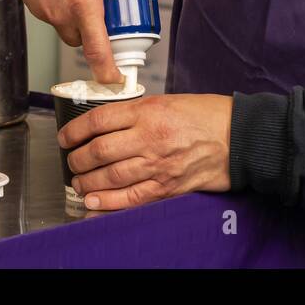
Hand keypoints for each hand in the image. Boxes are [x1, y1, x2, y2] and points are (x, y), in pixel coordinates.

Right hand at [0, 0, 157, 83]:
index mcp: (81, 3)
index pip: (97, 51)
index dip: (107, 71)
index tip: (115, 80)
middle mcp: (59, 12)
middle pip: (82, 39)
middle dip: (95, 32)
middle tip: (106, 10)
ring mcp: (42, 9)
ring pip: (65, 25)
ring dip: (77, 15)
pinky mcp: (30, 1)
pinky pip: (51, 12)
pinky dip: (61, 4)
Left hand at [59, 93, 231, 209]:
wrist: (239, 137)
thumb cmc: (205, 116)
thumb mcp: (167, 101)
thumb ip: (136, 112)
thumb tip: (105, 124)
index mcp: (148, 111)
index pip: (98, 120)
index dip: (75, 130)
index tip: (66, 137)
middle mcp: (150, 138)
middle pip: (99, 151)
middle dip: (77, 159)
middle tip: (70, 162)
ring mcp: (158, 165)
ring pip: (110, 177)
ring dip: (87, 182)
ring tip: (78, 182)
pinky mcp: (167, 187)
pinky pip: (131, 198)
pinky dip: (107, 203)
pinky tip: (93, 202)